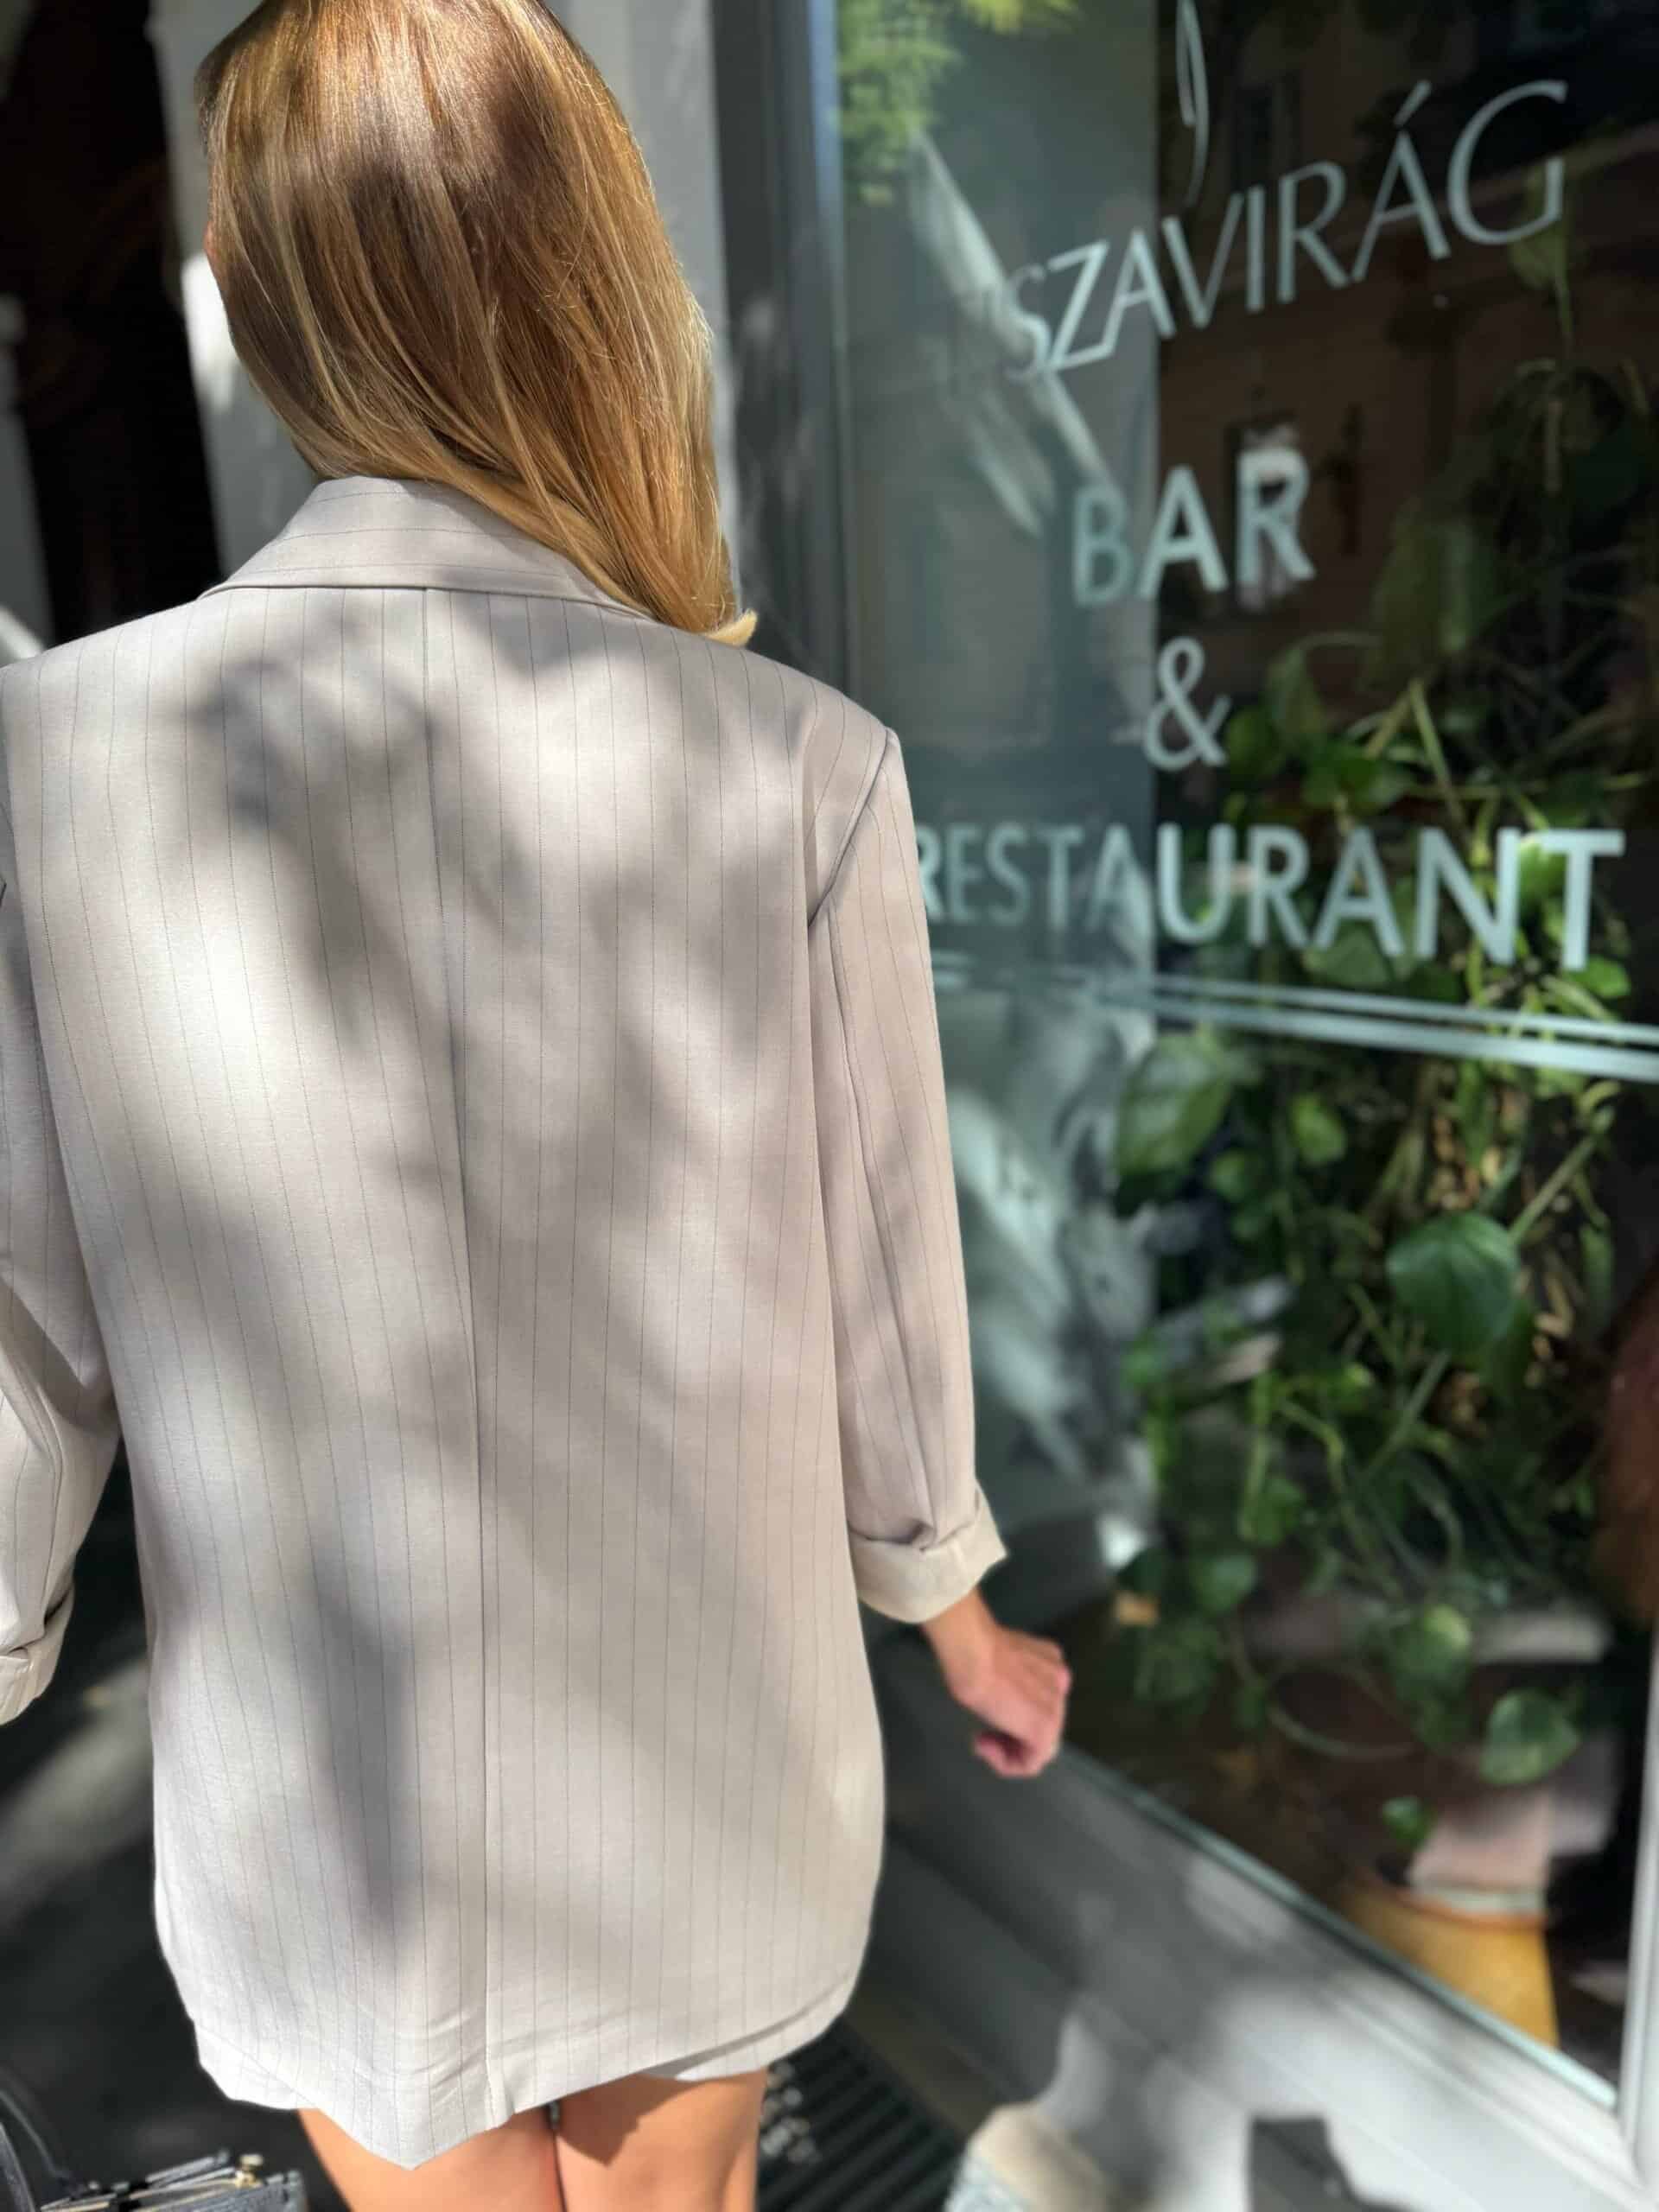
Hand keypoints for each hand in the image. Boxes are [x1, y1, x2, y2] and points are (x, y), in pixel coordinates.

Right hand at [920, 1589, 1071, 1777]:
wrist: (974, 1652)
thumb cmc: (971, 1650)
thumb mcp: (997, 1662)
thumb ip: (1010, 1680)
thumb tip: (1001, 1699)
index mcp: (1051, 1663)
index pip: (1040, 1702)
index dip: (1012, 1715)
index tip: (988, 1711)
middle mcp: (1061, 1683)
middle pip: (1041, 1725)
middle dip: (1012, 1735)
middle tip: (984, 1735)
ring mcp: (1056, 1708)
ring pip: (1039, 1748)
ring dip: (1008, 1752)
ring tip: (983, 1743)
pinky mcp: (1044, 1731)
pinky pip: (1030, 1763)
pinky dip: (1006, 1764)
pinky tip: (985, 1747)